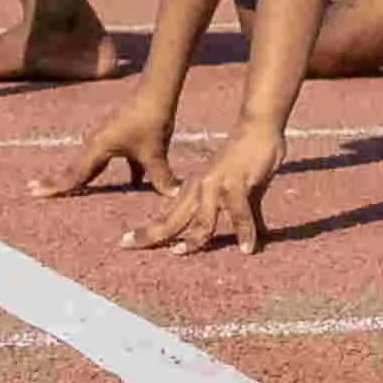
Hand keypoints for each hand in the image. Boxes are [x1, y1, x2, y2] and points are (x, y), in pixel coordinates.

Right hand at [32, 95, 182, 203]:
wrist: (156, 94)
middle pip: (75, 169)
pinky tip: (121, 185)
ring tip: (63, 189)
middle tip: (33, 191)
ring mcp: (106, 140)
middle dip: (58, 182)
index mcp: (98, 148)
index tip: (34, 192)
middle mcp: (96, 144)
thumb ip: (160, 176)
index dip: (56, 186)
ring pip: (89, 165)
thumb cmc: (150, 121)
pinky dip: (107, 172)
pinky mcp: (118, 138)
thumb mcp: (154, 153)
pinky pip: (108, 161)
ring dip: (79, 178)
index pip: (75, 174)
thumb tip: (174, 196)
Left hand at [132, 127, 283, 252]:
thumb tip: (246, 239)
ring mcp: (216, 184)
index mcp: (194, 190)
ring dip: (194, 240)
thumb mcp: (236, 191)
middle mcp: (200, 188)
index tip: (125, 242)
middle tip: (126, 245)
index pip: (167, 217)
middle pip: (172, 220)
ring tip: (182, 253)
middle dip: (150, 234)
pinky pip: (239, 213)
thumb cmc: (247, 161)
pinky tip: (247, 248)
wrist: (257, 129)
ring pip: (201, 220)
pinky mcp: (237, 182)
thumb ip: (238, 215)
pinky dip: (244, 232)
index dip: (147, 232)